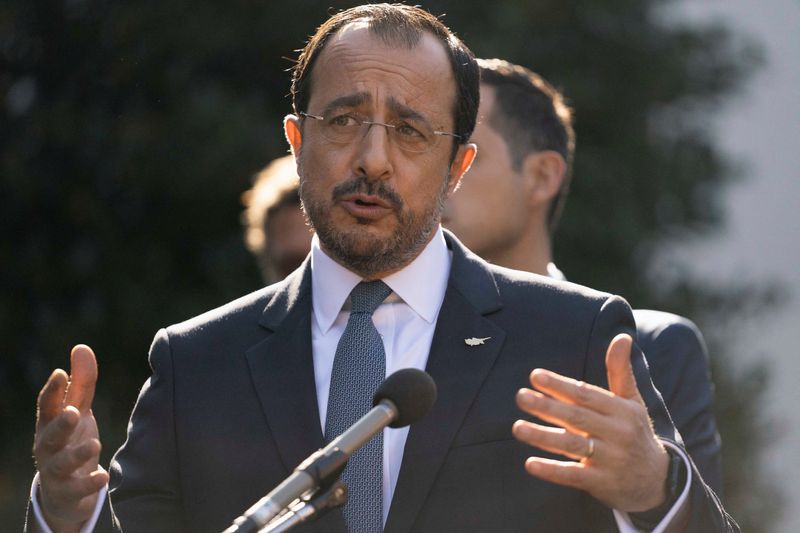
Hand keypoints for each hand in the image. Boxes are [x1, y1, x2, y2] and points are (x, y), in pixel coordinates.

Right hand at [33, 345, 108, 532]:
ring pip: (61, 463)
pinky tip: (103, 476)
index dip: (52, 390)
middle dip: (60, 424)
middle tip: (73, 413)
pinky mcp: (68, 491)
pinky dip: (89, 483)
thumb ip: (81, 382)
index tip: (59, 372)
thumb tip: (81, 347)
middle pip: (50, 435)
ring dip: (77, 454)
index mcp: (49, 423)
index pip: (47, 405)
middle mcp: (48, 446)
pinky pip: (76, 489)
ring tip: (95, 444)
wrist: (64, 489)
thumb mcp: (77, 409)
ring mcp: (56, 470)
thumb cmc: (69, 439)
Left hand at [512, 333, 668, 512]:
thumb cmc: (635, 432)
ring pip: (572, 445)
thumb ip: (620, 370)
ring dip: (543, 436)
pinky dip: (552, 471)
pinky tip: (530, 464)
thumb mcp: (632, 401)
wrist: (657, 481)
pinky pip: (574, 475)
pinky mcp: (602, 483)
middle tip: (520, 396)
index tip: (535, 376)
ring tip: (517, 427)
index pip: (587, 395)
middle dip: (547, 406)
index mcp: (622, 411)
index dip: (560, 385)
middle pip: (577, 417)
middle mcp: (618, 434)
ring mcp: (610, 460)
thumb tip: (622, 336)